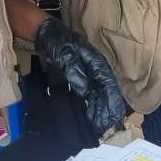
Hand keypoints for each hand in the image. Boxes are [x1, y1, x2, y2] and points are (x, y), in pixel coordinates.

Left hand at [34, 18, 125, 136]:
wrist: (47, 34)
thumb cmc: (57, 42)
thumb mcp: (64, 55)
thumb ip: (74, 72)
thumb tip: (84, 90)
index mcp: (95, 61)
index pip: (107, 84)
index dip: (110, 100)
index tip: (112, 116)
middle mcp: (96, 68)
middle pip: (105, 90)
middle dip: (107, 108)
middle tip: (106, 126)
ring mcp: (89, 72)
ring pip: (99, 92)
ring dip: (100, 108)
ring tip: (100, 124)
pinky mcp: (81, 76)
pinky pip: (90, 92)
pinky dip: (92, 104)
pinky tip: (91, 114)